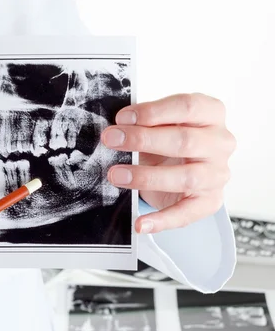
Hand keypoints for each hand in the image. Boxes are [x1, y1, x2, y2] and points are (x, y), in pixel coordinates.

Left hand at [101, 93, 235, 232]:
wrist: (180, 168)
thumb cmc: (168, 141)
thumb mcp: (158, 125)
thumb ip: (143, 122)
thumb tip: (115, 128)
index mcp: (211, 114)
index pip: (187, 107)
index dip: (153, 112)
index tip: (122, 118)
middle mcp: (219, 143)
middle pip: (184, 140)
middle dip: (142, 140)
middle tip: (111, 140)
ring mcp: (216, 174)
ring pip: (185, 176)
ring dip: (146, 176)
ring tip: (116, 175)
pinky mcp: (209, 201)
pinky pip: (185, 213)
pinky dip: (161, 221)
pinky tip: (140, 223)